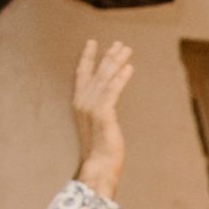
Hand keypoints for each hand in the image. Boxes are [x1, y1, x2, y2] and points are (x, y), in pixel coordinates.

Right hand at [70, 40, 132, 195]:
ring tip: (126, 49)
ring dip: (116, 62)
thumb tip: (106, 110)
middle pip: (96, 72)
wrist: (98, 165)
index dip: (87, 58)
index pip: (82, 74)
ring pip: (105, 77)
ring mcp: (91, 107)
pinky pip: (113, 90)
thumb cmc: (99, 151)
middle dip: (107, 56)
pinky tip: (129, 67)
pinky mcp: (103, 113)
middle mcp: (82, 101)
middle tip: (119, 43)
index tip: (93, 43)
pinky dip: (120, 78)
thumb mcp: (98, 127)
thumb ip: (100, 113)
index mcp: (79, 103)